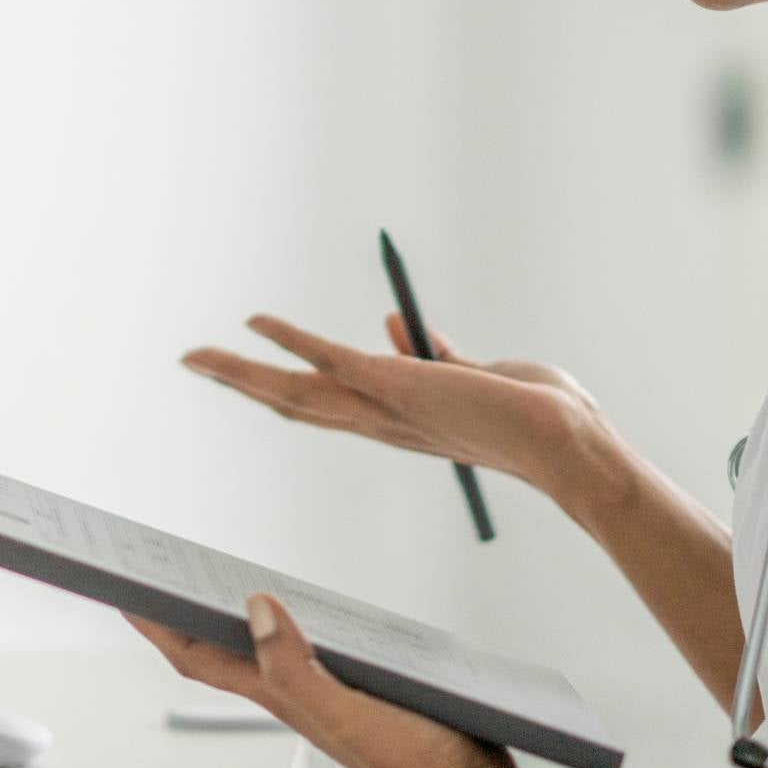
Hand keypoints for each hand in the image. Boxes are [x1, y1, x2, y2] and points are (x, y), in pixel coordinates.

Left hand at [124, 593, 517, 767]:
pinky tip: (308, 613)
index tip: (126, 593)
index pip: (202, 658)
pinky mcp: (359, 690)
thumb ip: (295, 664)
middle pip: (224, 652)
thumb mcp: (342, 709)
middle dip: (185, 616)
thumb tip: (255, 609)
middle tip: (160, 577)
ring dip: (235, 622)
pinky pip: (310, 650)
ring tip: (214, 589)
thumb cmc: (411, 763)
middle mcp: (296, 696)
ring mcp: (326, 695)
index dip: (159, 626)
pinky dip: (295, 627)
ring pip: (266, 651)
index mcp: (282, 697)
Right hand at [180, 310, 607, 497]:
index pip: (332, 408)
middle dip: (242, 383)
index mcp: (402, 425)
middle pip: (296, 404)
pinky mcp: (398, 385)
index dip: (287, 387)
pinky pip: (331, 357)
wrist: (570, 446)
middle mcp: (384, 425)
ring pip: (296, 391)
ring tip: (196, 357)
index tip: (253, 374)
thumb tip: (400, 324)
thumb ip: (436, 355)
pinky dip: (291, 336)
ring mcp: (387, 407)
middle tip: (196, 364)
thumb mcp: (479, 377)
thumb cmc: (542, 418)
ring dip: (242, 371)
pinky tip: (256, 322)